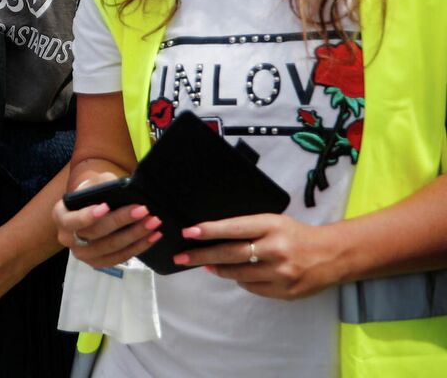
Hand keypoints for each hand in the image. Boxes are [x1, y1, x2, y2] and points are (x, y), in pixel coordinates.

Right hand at [53, 173, 161, 268]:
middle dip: (122, 220)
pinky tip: (153, 236)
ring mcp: (83, 254)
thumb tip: (126, 188)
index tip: (106, 206)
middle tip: (144, 210)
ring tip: (154, 223)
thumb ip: (104, 185)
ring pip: (111, 247)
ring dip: (135, 235)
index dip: (88, 215)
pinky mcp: (98, 263)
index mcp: (60, 217)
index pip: (73, 220)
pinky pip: (120, 257)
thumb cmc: (92, 193)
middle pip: (96, 233)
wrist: (90, 208)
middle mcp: (67, 238)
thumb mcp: (93, 184)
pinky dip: (139, 247)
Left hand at [178, 214, 347, 299]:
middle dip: (201, 256)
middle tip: (181, 257)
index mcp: (272, 226)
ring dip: (218, 269)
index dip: (209, 230)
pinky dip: (242, 280)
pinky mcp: (285, 292)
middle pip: (230, 254)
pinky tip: (241, 274)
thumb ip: (247, 229)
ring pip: (237, 274)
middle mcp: (276, 249)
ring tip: (207, 265)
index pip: (234, 228)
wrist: (333, 255)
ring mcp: (281, 273)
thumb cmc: (296, 235)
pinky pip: (251, 287)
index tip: (188, 232)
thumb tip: (211, 237)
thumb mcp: (274, 222)